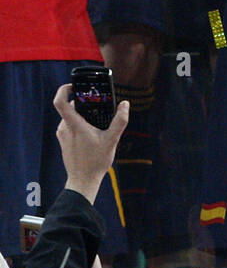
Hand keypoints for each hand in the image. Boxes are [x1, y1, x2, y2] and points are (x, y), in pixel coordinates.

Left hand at [53, 83, 128, 205]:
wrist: (82, 181)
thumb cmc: (95, 162)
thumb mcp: (112, 140)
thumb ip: (120, 121)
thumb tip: (125, 104)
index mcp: (74, 125)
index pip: (60, 101)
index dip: (64, 89)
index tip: (75, 86)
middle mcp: (64, 128)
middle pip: (69, 107)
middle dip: (83, 104)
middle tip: (97, 106)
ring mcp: (62, 135)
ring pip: (70, 116)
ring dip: (82, 115)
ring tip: (97, 125)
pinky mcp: (63, 141)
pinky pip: (69, 126)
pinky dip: (79, 124)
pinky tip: (92, 134)